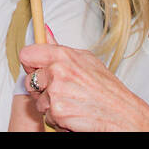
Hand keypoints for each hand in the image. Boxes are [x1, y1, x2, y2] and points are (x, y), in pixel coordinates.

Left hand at [18, 28, 148, 131]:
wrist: (121, 113)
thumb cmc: (106, 88)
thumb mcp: (85, 59)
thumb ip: (58, 47)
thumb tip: (44, 30)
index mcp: (63, 55)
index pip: (27, 54)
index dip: (30, 63)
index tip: (37, 69)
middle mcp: (57, 72)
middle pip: (29, 81)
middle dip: (40, 88)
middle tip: (60, 91)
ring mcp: (56, 93)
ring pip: (38, 101)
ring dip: (50, 105)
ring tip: (71, 102)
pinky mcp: (57, 112)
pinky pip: (47, 117)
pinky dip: (57, 119)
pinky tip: (72, 113)